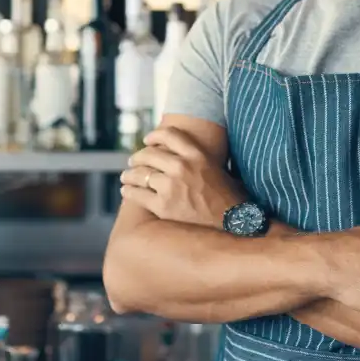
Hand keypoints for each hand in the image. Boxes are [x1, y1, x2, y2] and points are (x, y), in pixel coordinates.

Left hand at [120, 125, 245, 226]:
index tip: (147, 140)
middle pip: (149, 154)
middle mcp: (182, 167)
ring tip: (126, 176)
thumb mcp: (220, 170)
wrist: (233, 225)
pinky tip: (127, 190)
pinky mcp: (162, 207)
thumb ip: (202, 160)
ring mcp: (171, 187)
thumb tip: (185, 155)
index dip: (154, 136)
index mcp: (198, 155)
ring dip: (129, 174)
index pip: (169, 135)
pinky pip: (136, 194)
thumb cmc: (229, 199)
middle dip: (138, 157)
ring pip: (139, 174)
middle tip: (133, 161)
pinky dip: (129, 191)